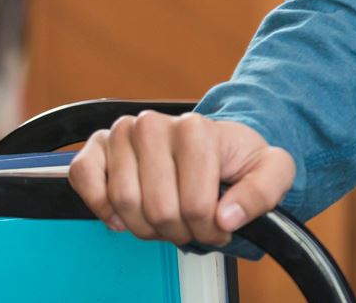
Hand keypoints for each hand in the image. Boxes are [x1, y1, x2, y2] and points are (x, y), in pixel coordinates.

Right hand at [69, 111, 293, 246]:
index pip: (195, 205)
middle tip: (191, 225)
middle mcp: (155, 125)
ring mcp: (123, 133)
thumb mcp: (272, 172)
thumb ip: (262, 193)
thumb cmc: (238, 160)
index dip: (207, 228)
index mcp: (197, 129)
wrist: (213, 146)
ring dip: (144, 226)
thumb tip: (226, 216)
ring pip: (123, 203)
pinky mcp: (97, 146)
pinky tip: (126, 212)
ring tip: (166, 218)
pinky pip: (84, 180)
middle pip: (157, 209)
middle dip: (176, 230)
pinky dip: (102, 206)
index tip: (219, 226)